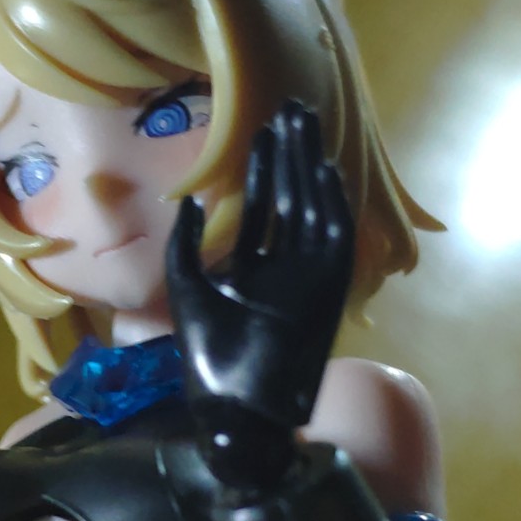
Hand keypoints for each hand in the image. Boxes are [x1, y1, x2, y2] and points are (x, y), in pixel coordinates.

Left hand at [167, 100, 353, 486]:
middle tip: (292, 111)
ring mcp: (307, 277)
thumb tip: (190, 202)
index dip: (261, 167)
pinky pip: (334, 242)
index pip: (259, 206)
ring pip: (311, 211)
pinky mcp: (327, 293)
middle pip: (289, 198)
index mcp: (250, 267)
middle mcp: (283, 266)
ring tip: (304, 128)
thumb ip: (186, 247)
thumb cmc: (206, 359)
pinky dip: (332, 208)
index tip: (263, 129)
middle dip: (290, 155)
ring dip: (309, 170)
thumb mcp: (187, 291)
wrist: (237, 409)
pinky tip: (324, 172)